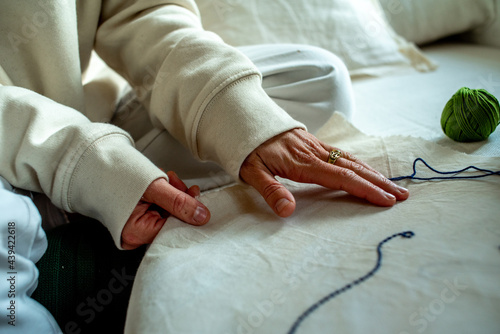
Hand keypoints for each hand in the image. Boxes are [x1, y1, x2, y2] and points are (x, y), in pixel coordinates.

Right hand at [121, 171, 209, 249]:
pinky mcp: (137, 217)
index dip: (186, 211)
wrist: (94, 162)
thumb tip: (202, 217)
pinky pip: (159, 209)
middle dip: (179, 199)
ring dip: (173, 194)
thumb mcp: (153, 187)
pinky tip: (162, 182)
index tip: (193, 194)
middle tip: (175, 181)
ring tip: (166, 178)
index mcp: (135, 233)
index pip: (173, 229)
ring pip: (167, 214)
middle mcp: (134, 236)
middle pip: (171, 222)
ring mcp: (136, 227)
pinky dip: (164, 195)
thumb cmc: (116, 174)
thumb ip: (178, 202)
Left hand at [240, 129, 408, 216]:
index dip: (364, 189)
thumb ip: (270, 190)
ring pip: (351, 159)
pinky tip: (367, 170)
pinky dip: (360, 163)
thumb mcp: (251, 172)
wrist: (244, 120)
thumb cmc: (247, 148)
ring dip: (374, 173)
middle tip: (402, 196)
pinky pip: (343, 153)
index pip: (340, 178)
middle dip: (379, 182)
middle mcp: (314, 153)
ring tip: (393, 185)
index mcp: (302, 162)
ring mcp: (316, 146)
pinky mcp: (314, 143)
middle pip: (353, 168)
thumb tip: (288, 211)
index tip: (385, 200)